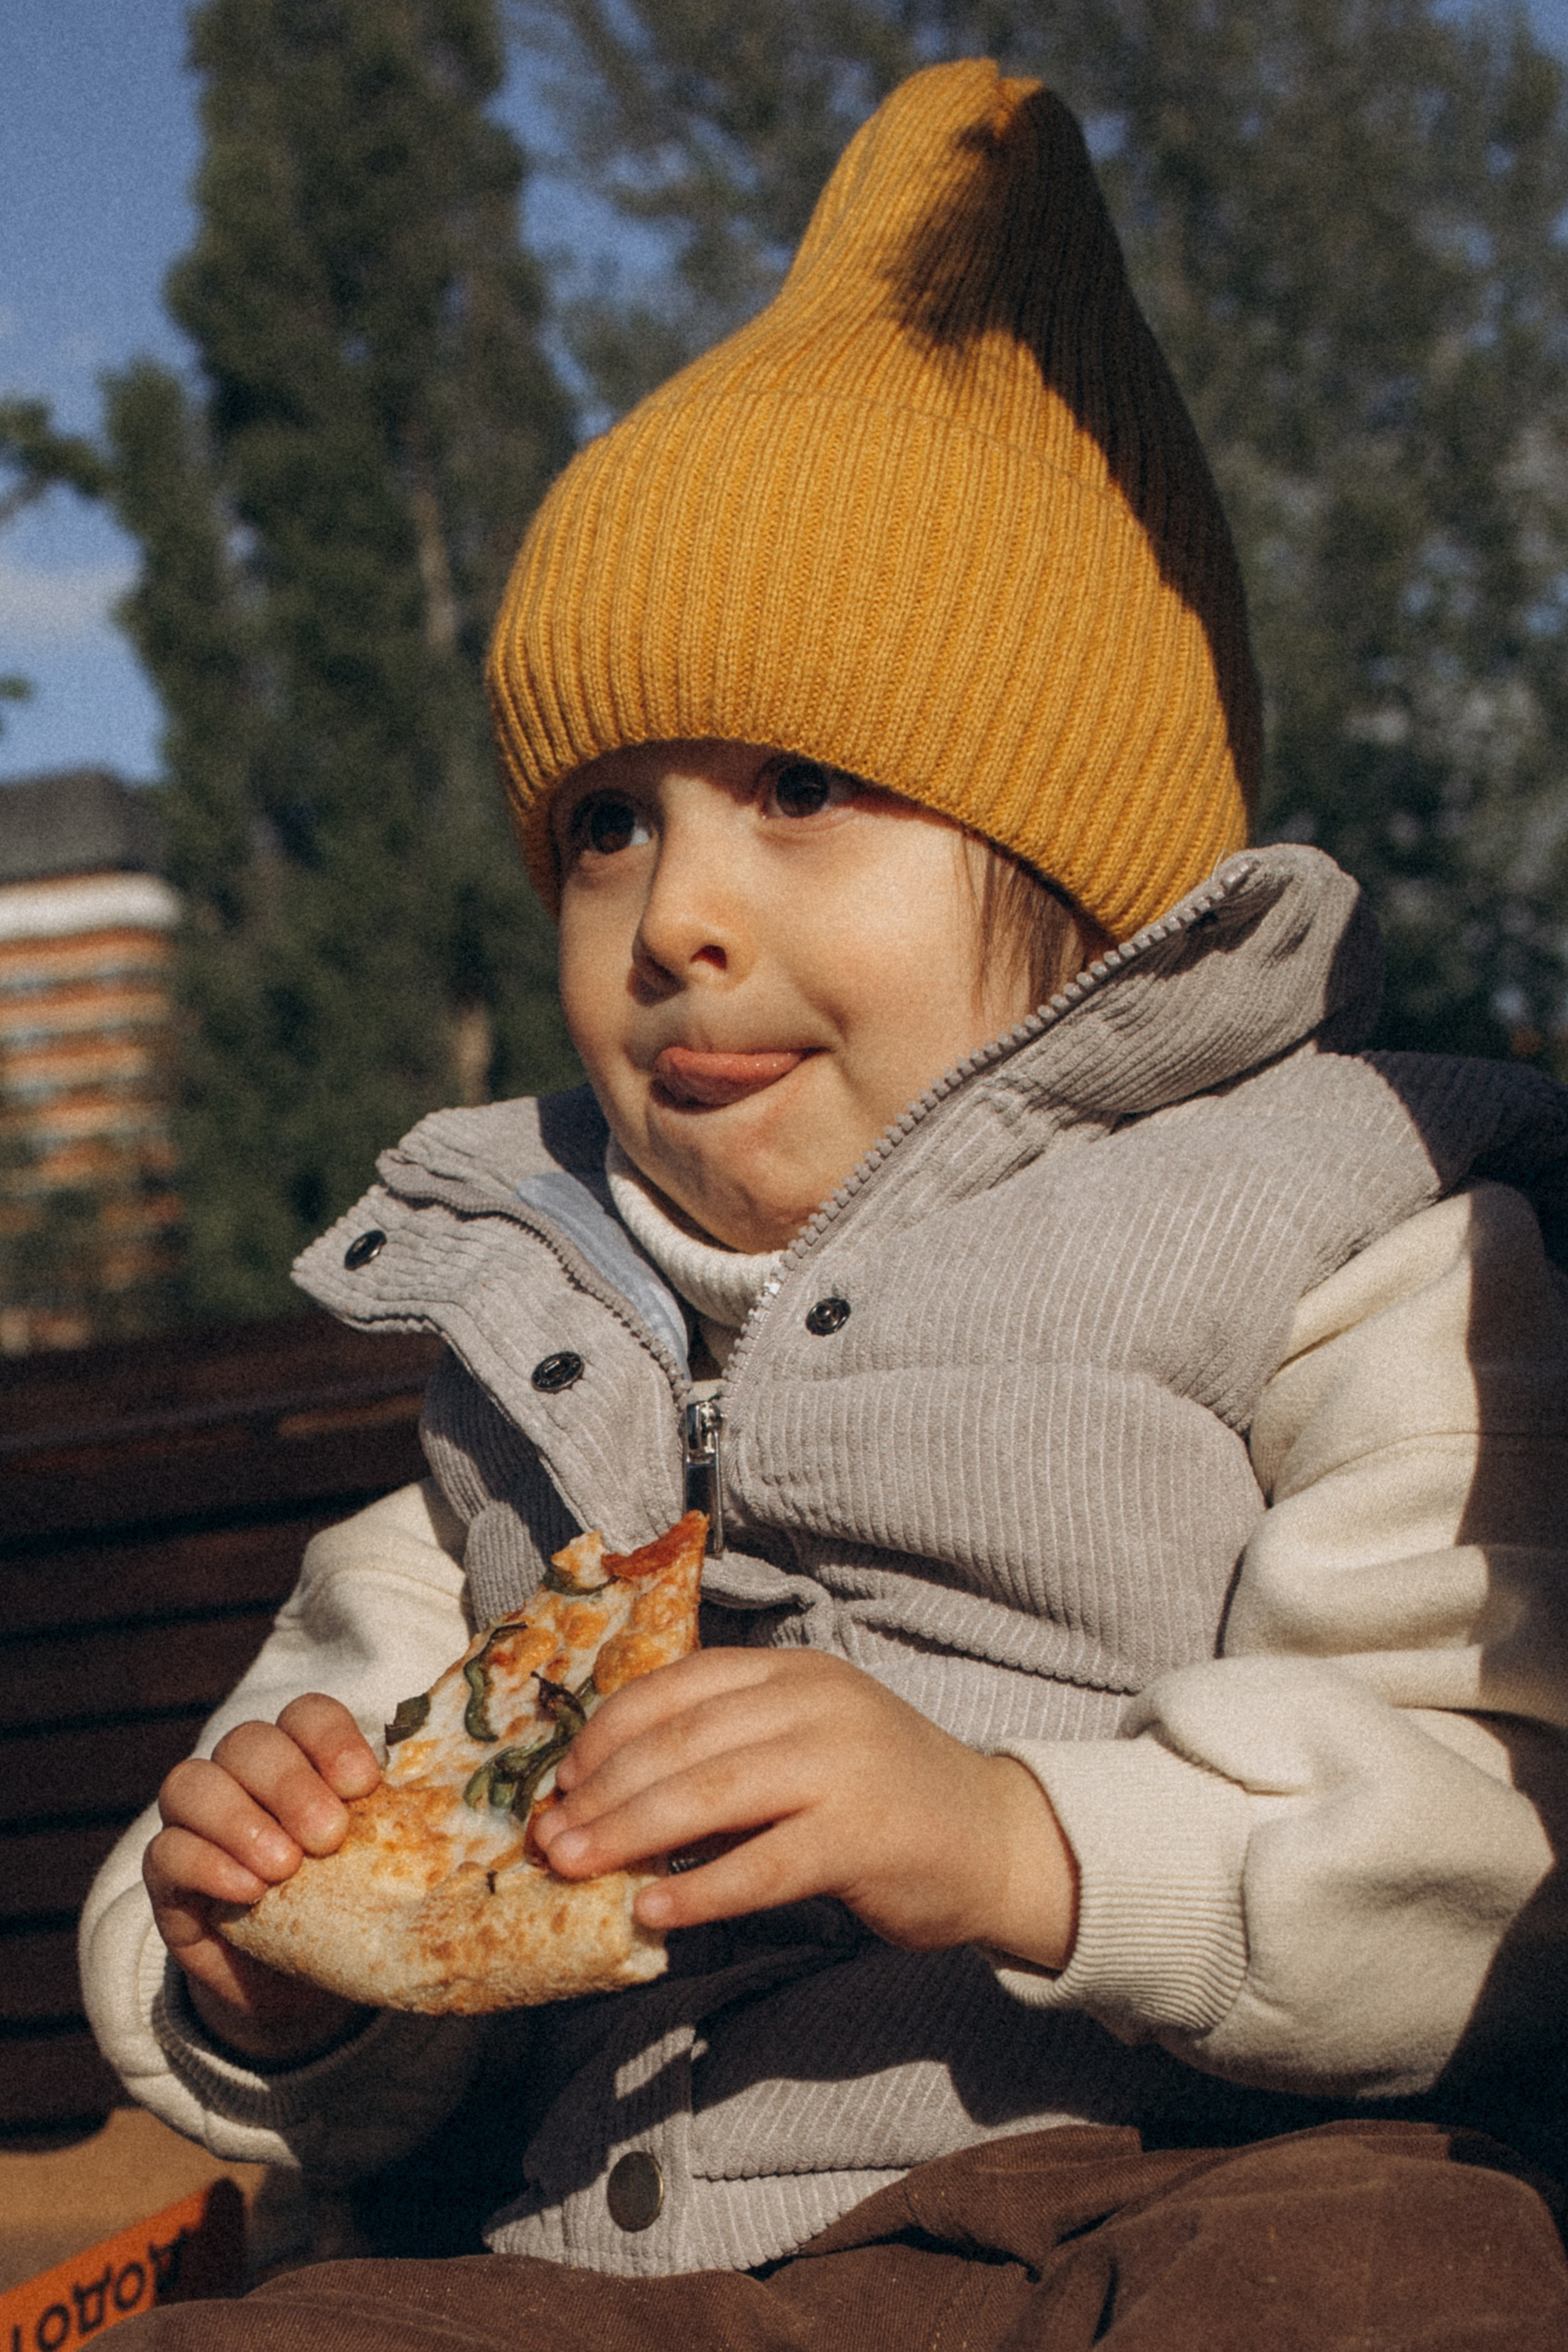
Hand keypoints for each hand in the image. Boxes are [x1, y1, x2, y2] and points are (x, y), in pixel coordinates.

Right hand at [144, 1694, 380, 2061]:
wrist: (297, 1987)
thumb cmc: (349, 1910)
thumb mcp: (378, 1868)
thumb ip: (400, 1832)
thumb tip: (472, 1817)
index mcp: (300, 1760)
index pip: (305, 1715)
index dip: (330, 1738)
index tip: (364, 1784)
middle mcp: (241, 1777)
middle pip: (249, 1743)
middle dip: (290, 1783)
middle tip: (328, 1836)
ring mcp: (196, 1822)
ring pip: (193, 1783)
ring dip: (241, 1820)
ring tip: (284, 1868)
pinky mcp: (166, 1877)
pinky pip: (168, 1850)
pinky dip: (208, 1865)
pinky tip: (249, 1892)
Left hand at [533, 1649, 1077, 1968]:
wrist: (996, 1838)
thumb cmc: (882, 1795)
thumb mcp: (805, 1745)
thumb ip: (728, 1755)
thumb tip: (613, 1799)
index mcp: (792, 1672)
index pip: (679, 1686)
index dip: (608, 1732)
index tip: (562, 1779)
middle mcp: (814, 1705)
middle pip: (683, 1741)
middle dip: (604, 1791)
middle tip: (550, 1838)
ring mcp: (842, 1767)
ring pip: (712, 1794)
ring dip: (631, 1834)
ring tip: (576, 1868)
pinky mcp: (861, 1837)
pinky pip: (763, 1865)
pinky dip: (700, 1889)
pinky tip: (653, 1912)